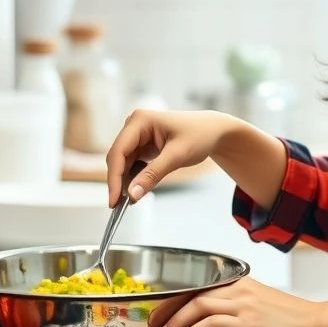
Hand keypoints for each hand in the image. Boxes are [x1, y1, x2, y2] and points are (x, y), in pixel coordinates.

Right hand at [105, 109, 233, 205]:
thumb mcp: (177, 156)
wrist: (214, 132)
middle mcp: (134, 125)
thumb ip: (152, 175)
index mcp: (140, 120)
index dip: (114, 178)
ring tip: (131, 200)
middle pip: (117, 158)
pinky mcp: (142, 145)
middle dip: (118, 182)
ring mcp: (137, 135)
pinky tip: (138, 189)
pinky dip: (133, 178)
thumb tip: (131, 194)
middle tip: (119, 206)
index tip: (114, 200)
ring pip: (123, 164)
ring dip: (125, 182)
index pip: (118, 152)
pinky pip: (132, 165)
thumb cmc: (199, 135)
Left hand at [148, 277, 323, 326]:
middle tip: (156, 325)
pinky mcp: (245, 322)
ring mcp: (242, 304)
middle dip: (169, 310)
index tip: (164, 311)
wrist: (314, 324)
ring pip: (196, 306)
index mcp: (241, 283)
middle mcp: (239, 289)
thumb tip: (222, 317)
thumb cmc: (293, 319)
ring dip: (174, 322)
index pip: (201, 286)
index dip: (177, 298)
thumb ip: (240, 307)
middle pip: (193, 293)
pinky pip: (208, 323)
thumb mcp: (262, 306)